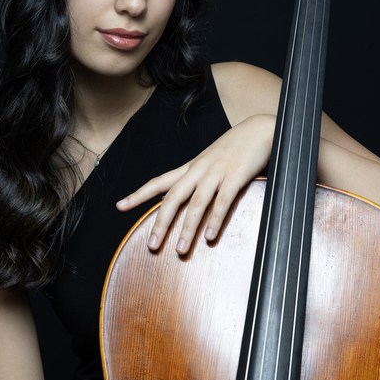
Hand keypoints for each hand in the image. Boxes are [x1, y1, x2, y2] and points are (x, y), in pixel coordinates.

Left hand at [116, 113, 274, 253]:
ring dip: (187, 228)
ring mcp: (217, 173)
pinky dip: (215, 219)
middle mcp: (199, 170)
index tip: (120, 206)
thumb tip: (183, 198)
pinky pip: (223, 201)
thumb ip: (197, 179)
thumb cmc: (235, 148)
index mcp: (191, 167)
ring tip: (180, 250)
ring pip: (196, 203)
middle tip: (152, 245)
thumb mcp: (210, 161)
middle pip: (173, 197)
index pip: (159, 181)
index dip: (139, 194)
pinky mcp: (236, 176)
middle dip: (161, 222)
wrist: (260, 129)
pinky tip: (210, 236)